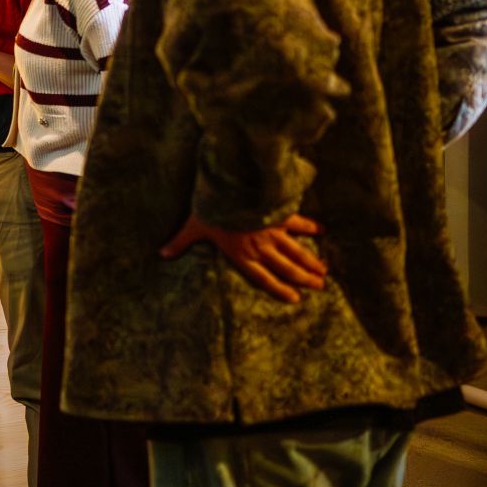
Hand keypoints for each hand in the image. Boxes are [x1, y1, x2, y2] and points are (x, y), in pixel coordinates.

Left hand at [160, 212, 327, 302]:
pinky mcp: (279, 215)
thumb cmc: (210, 209)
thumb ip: (181, 242)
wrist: (230, 188)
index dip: (280, 289)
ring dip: (311, 261)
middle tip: (320, 286)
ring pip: (296, 251)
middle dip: (304, 278)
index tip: (296, 298)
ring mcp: (273, 231)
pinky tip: (323, 230)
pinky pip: (298, 223)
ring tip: (324, 271)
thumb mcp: (193, 227)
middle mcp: (261, 247)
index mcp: (241, 254)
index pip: (264, 278)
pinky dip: (311, 226)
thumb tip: (162, 254)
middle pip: (286, 268)